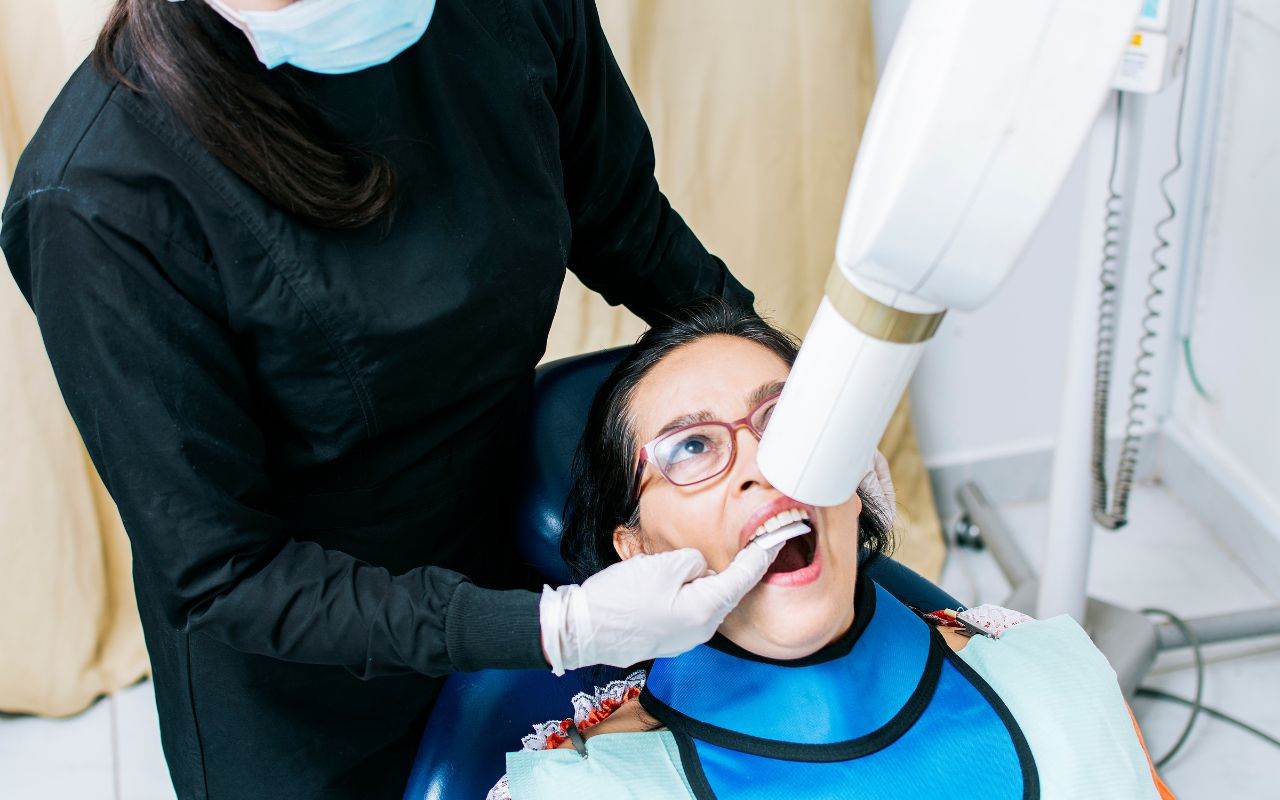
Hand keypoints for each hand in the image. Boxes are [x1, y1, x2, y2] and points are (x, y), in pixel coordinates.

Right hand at [539, 542, 780, 674]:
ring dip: (689, 582)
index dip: (762, 555)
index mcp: (706, 610)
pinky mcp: (667, 639)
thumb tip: (698, 569)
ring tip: (655, 574)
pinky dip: (677, 594)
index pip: (744, 578)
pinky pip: (684, 609)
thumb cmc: (620, 598)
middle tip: (696, 552)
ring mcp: (684, 639)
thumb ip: (692, 561)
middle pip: (721, 588)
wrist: (581, 631)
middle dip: (714, 568)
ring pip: (700, 598)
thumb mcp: (662, 566)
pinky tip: (651, 588)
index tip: (779, 539)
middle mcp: (702, 630)